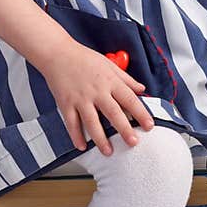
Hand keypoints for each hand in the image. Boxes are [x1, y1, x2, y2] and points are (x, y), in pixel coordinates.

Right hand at [40, 40, 155, 155]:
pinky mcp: (66, 103)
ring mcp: (80, 98)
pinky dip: (76, 136)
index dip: (141, 113)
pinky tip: (82, 146)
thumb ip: (126, 79)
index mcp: (110, 81)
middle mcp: (96, 91)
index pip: (129, 99)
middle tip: (133, 142)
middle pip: (113, 113)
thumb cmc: (84, 58)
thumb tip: (142, 89)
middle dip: (125, 129)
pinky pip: (72, 123)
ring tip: (109, 151)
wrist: (58, 54)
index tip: (149, 125)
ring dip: (101, 139)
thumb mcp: (109, 64)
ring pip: (92, 122)